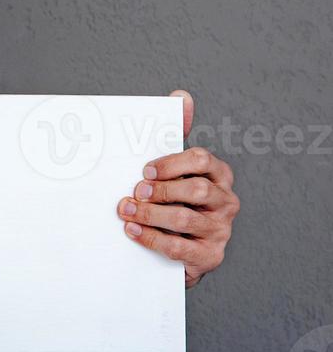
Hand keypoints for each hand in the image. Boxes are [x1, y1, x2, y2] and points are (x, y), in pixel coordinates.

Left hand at [117, 90, 237, 288]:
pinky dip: (151, 238)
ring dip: (150, 213)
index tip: (144, 169)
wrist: (173, 247)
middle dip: (161, 189)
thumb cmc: (171, 199)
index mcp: (218, 175)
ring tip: (125, 210)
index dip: (171, 163)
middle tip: (135, 191)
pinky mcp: (210, 256)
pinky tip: (132, 231)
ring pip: (185, 218)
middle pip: (196, 189)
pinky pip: (179, 246)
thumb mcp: (172, 168)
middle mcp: (226, 201)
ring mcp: (221, 230)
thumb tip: (182, 96)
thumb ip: (175, 134)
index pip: (202, 159)